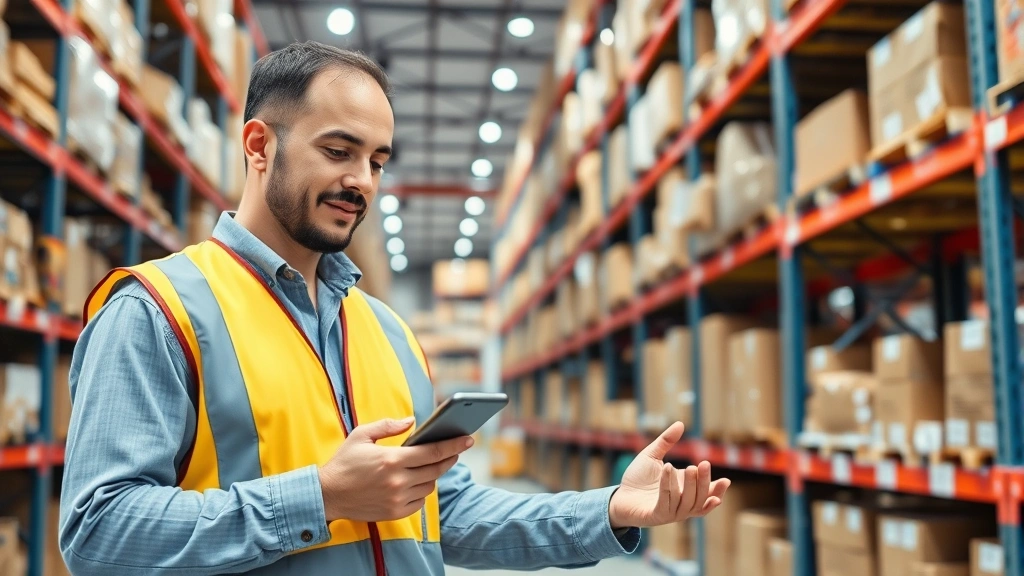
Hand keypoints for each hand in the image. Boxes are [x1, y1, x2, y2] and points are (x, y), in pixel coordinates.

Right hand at [318, 417, 473, 521]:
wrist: (326, 494)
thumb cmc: (344, 462)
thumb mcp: (361, 435)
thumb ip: (388, 426)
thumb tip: (412, 421)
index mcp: (392, 459)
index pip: (432, 452)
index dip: (453, 445)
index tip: (468, 439)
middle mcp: (398, 481)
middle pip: (436, 469)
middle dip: (450, 458)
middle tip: (456, 450)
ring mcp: (397, 499)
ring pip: (429, 485)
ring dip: (433, 475)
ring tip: (429, 466)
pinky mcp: (394, 512)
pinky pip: (419, 501)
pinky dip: (421, 491)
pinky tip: (415, 482)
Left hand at [608, 422, 729, 528]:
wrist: (618, 496)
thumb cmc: (637, 478)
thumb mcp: (652, 456)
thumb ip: (666, 441)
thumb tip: (680, 423)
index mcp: (685, 492)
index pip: (707, 495)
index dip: (717, 490)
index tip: (726, 480)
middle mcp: (681, 504)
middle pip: (700, 498)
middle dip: (704, 482)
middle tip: (704, 464)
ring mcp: (670, 512)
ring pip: (686, 501)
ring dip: (689, 485)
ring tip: (689, 466)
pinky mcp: (657, 515)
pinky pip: (666, 501)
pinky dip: (668, 486)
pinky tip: (668, 469)